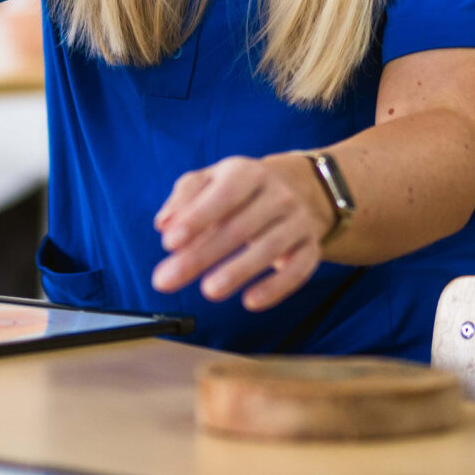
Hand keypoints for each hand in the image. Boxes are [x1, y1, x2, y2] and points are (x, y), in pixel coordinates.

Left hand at [149, 153, 332, 312]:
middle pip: (240, 227)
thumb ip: (183, 199)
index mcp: (247, 173)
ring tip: (208, 291)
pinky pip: (298, 270)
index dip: (197, 218)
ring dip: (238, 271)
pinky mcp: (311, 248)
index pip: (224, 194)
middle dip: (202, 256)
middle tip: (167, 281)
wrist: (295, 191)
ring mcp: (298, 221)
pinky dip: (276, 288)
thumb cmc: (237, 192)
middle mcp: (277, 195)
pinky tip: (250, 302)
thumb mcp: (208, 182)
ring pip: (270, 248)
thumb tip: (164, 225)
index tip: (168, 243)